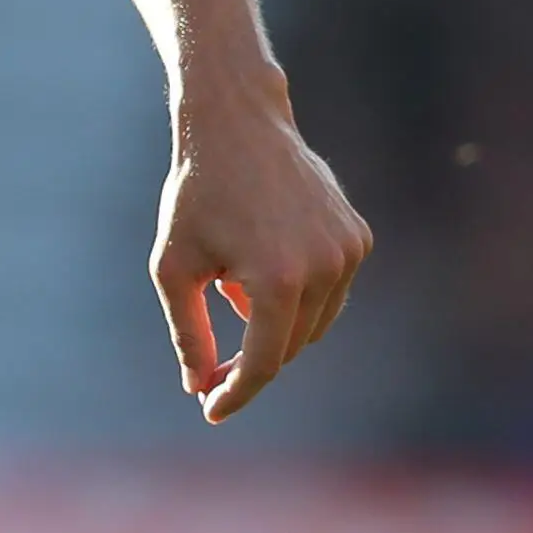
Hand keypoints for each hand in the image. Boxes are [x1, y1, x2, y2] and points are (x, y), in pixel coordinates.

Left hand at [149, 73, 371, 423]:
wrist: (238, 122)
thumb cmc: (196, 193)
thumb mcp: (174, 266)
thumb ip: (188, 332)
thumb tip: (201, 386)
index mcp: (278, 280)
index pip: (263, 363)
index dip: (235, 393)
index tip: (210, 410)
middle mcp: (324, 268)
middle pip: (288, 348)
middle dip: (248, 360)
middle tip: (210, 362)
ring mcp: (348, 251)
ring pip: (312, 325)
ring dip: (273, 322)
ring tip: (232, 283)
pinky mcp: (358, 237)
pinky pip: (330, 292)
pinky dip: (297, 294)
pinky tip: (261, 259)